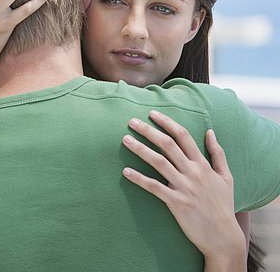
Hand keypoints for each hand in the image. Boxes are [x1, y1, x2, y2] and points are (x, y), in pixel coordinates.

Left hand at [122, 111, 246, 269]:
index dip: (167, 122)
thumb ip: (218, 153)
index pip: (183, 135)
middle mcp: (193, 172)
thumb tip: (210, 131)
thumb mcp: (226, 177)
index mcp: (203, 164)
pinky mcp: (176, 203)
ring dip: (140, 149)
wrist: (223, 238)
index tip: (152, 114)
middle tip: (132, 121)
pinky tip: (125, 171)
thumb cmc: (223, 206)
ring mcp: (184, 187)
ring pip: (158, 162)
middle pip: (168, 145)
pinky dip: (139, 179)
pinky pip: (154, 188)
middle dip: (149, 131)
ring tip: (125, 139)